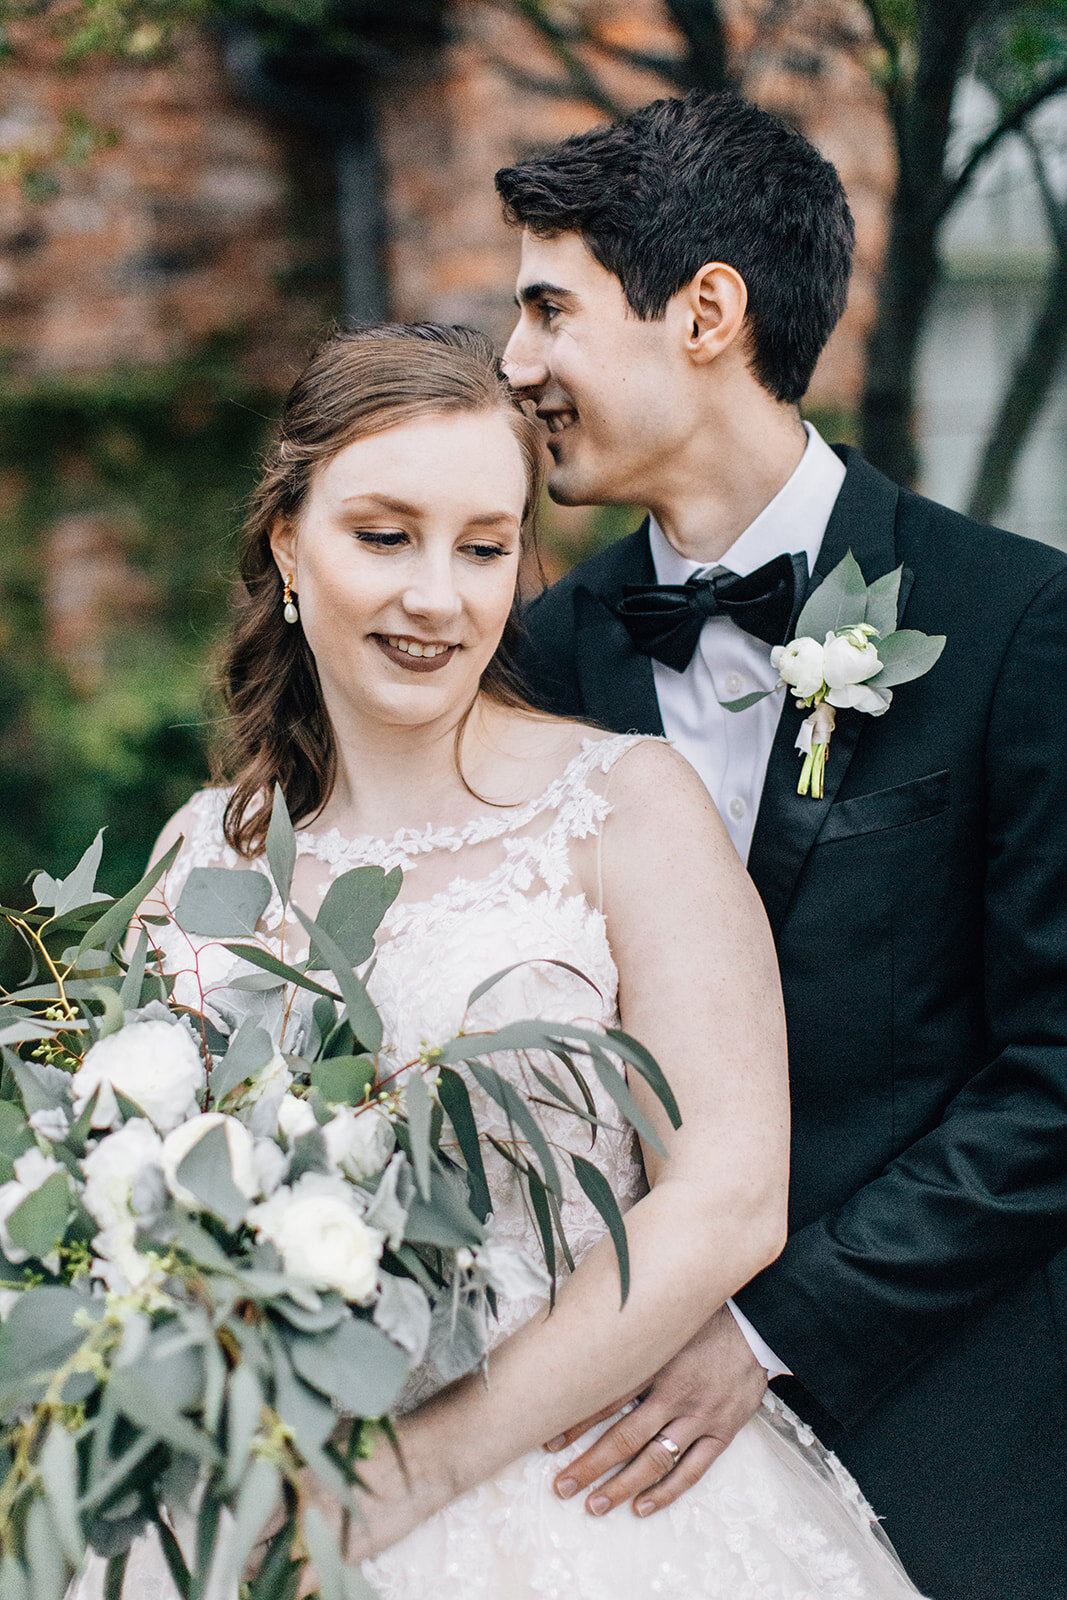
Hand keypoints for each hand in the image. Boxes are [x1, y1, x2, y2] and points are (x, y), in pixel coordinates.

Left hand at [546, 1304, 766, 1517]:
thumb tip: (584, 1333)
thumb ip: (629, 1332)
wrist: (758, 1326)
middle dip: (590, 1464)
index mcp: (657, 1361)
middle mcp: (676, 1393)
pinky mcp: (722, 1433)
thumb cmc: (705, 1318)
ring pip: (655, 1460)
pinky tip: (641, 1506)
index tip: (548, 1439)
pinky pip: (692, 1471)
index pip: (608, 1398)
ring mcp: (700, 1416)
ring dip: (622, 1486)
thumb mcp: (665, 1320)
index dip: (576, 1421)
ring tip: (594, 1504)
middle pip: (625, 1437)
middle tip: (562, 1486)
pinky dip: (666, 1492)